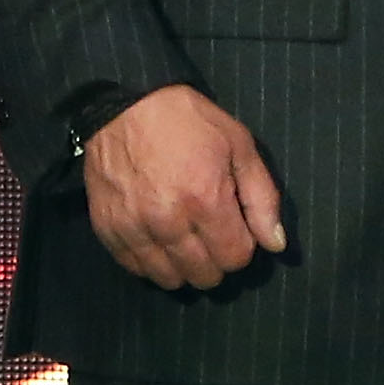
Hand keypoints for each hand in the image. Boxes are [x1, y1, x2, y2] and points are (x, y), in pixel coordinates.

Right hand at [83, 84, 285, 291]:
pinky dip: (152, 262)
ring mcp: (134, 228)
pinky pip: (136, 269)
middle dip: (217, 260)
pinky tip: (159, 240)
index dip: (242, 246)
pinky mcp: (107, 229)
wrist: (125, 104)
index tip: (236, 228)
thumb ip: (262, 198)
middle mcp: (168, 221)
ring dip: (184, 266)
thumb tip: (276, 244)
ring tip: (185, 239)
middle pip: (204, 275)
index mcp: (205, 199)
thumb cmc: (189, 121)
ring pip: (170, 279)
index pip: (235, 258)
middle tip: (212, 234)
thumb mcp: (239, 146)